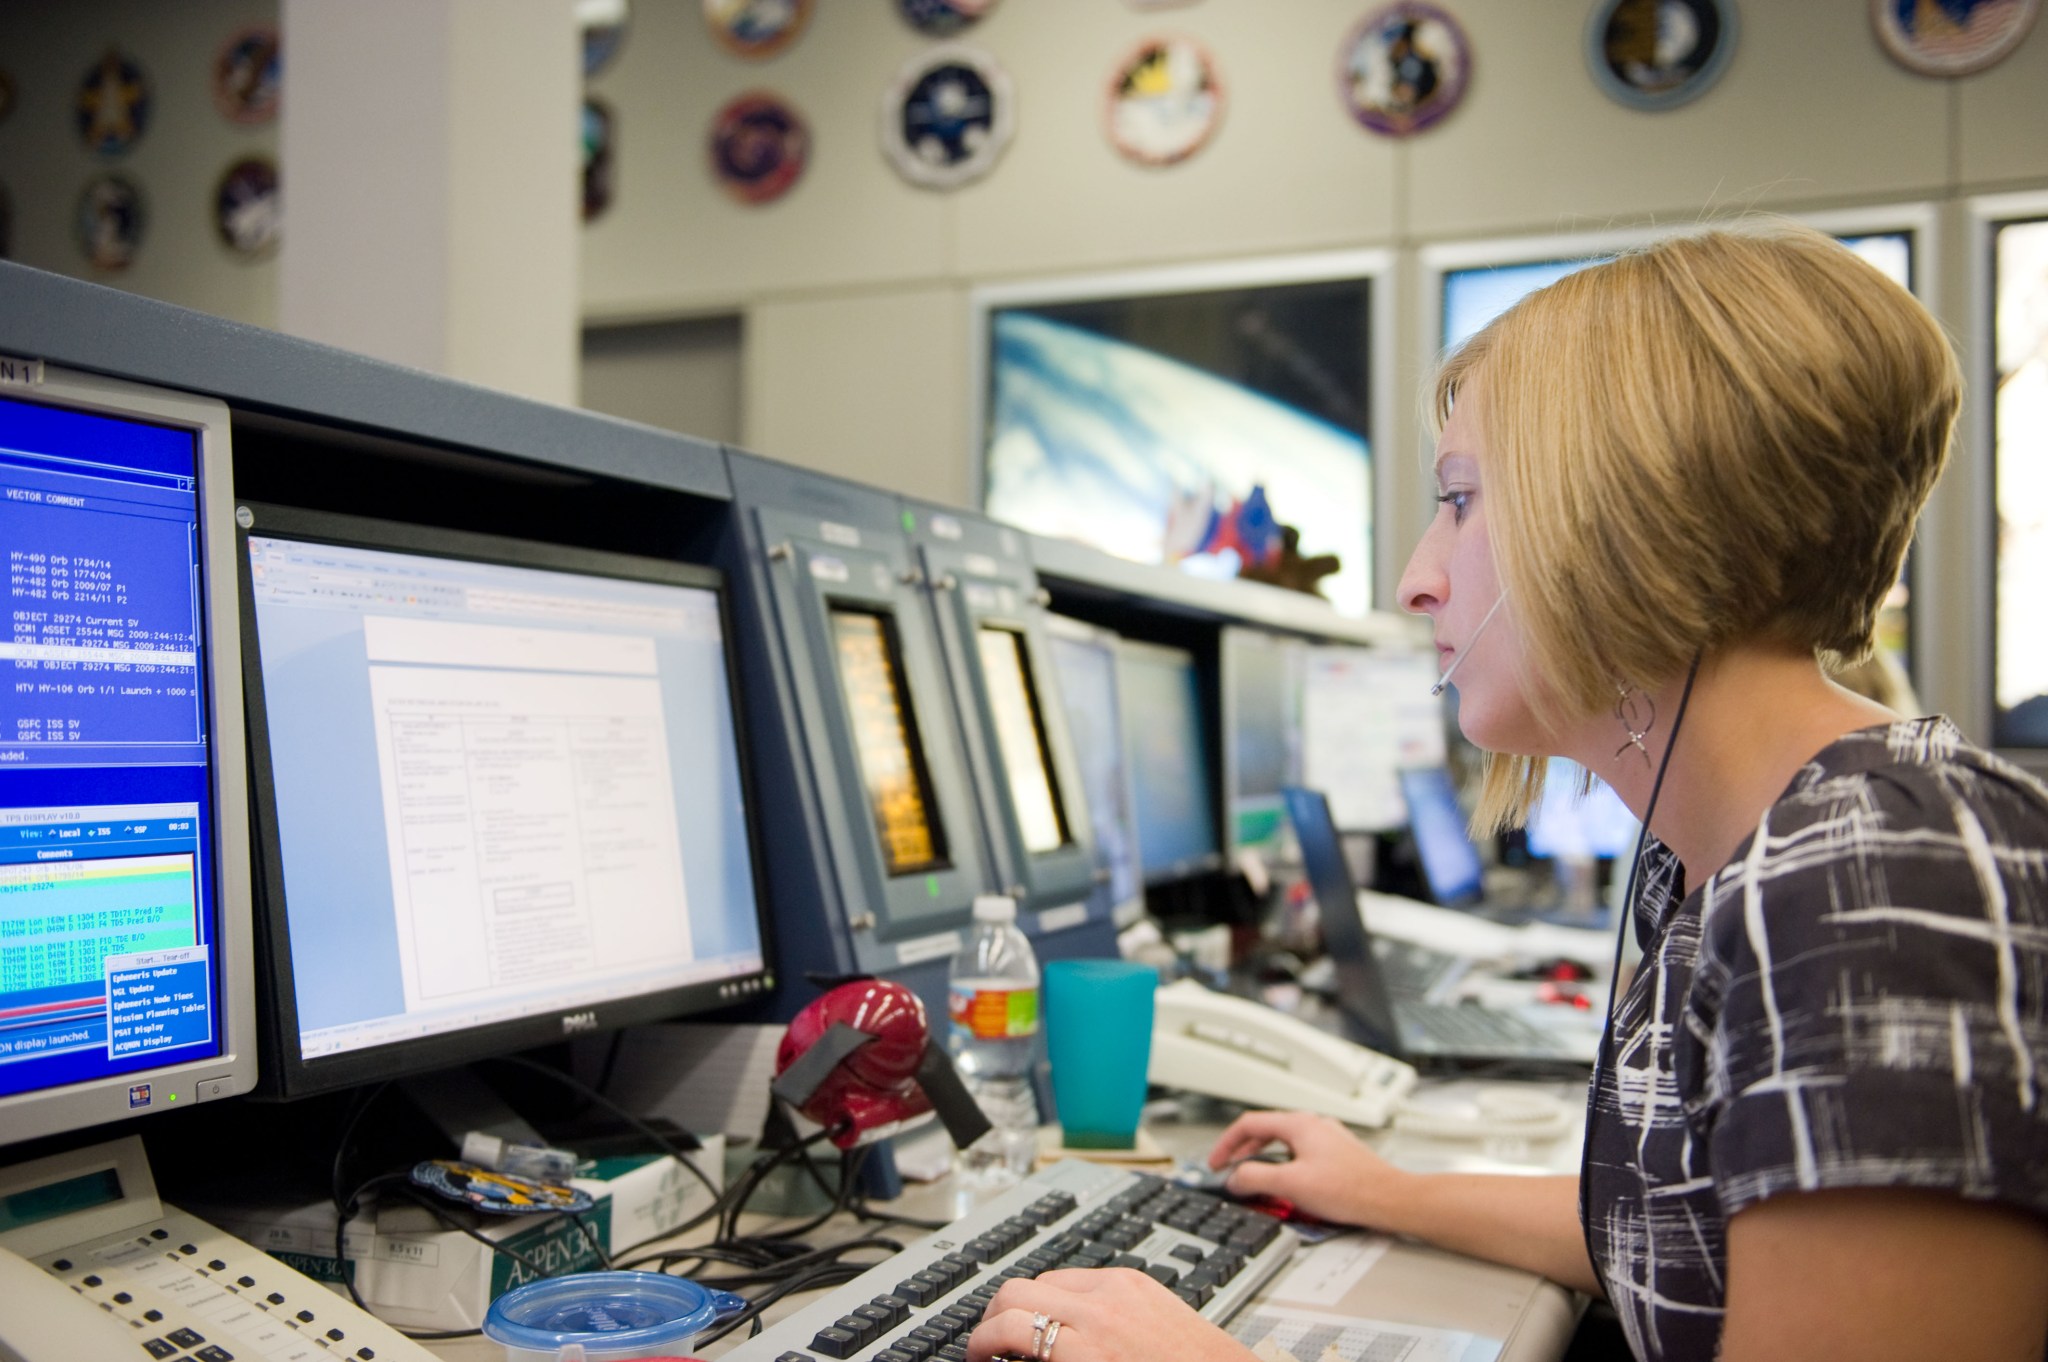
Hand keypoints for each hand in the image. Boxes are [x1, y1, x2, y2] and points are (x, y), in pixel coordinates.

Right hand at [965, 1268, 1256, 1361]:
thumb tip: (1018, 1357)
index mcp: (1088, 1350)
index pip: (1010, 1326)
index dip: (980, 1342)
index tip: (976, 1356)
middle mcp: (1100, 1309)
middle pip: (1016, 1289)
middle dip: (993, 1316)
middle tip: (991, 1342)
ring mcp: (1119, 1286)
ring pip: (1045, 1276)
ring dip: (1026, 1302)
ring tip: (1027, 1331)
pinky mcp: (1136, 1277)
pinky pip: (1080, 1274)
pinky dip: (1062, 1293)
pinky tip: (1066, 1318)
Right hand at [1208, 1109, 1409, 1228]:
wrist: (1390, 1200)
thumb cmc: (1350, 1189)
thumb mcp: (1291, 1184)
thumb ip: (1255, 1178)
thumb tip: (1234, 1177)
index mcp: (1299, 1124)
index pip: (1249, 1124)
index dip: (1226, 1143)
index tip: (1217, 1162)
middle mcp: (1314, 1125)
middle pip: (1266, 1132)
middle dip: (1243, 1153)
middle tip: (1230, 1171)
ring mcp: (1327, 1139)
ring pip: (1283, 1144)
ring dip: (1264, 1161)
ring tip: (1254, 1181)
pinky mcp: (1337, 1155)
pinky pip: (1300, 1155)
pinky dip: (1284, 1166)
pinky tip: (1286, 1186)